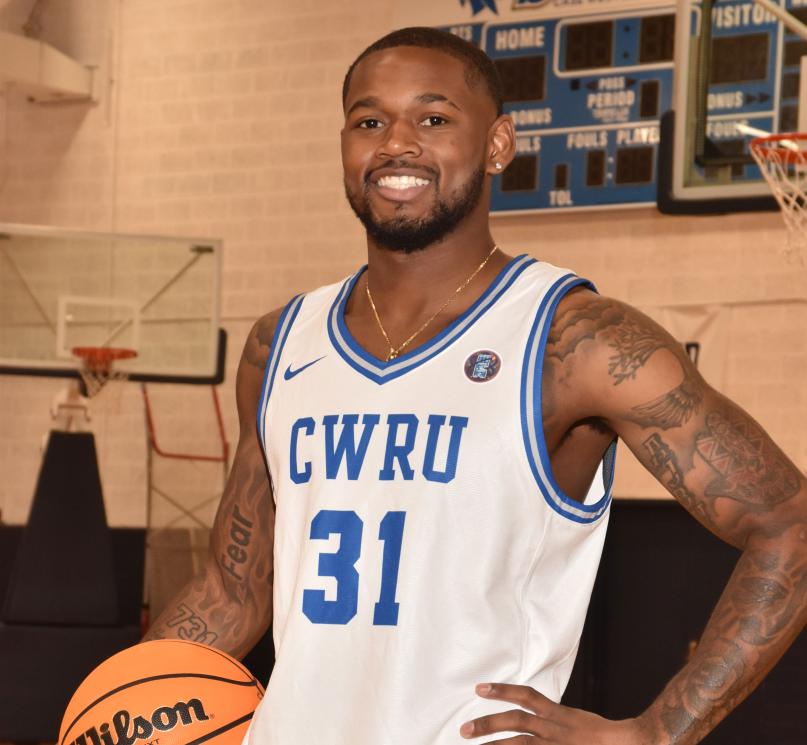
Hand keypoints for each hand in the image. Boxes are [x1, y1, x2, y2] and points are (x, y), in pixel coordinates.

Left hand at [459, 683, 644, 743]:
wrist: (630, 744)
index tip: (479, 688)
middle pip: (514, 723)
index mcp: (558, 715)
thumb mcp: (573, 722)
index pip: (526, 697)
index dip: (502, 690)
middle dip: (487, 726)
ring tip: (472, 744)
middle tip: (463, 730)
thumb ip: (551, 720)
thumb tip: (531, 719)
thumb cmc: (601, 736)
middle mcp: (554, 730)